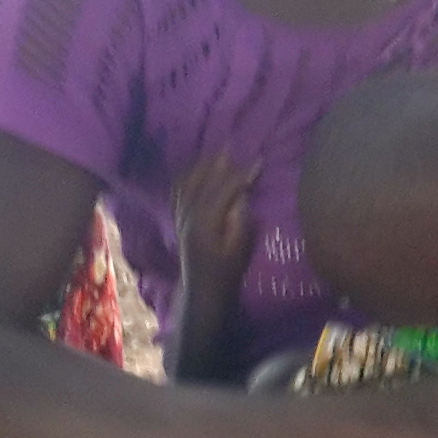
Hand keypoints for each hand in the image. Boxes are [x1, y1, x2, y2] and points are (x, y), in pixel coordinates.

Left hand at [176, 153, 256, 288]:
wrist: (203, 290)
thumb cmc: (227, 271)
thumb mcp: (241, 248)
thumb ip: (240, 220)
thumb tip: (241, 195)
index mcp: (205, 221)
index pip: (224, 189)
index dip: (242, 174)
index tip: (259, 161)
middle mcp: (189, 214)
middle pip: (203, 181)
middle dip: (219, 164)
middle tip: (232, 147)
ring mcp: (181, 216)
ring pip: (188, 184)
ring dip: (201, 167)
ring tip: (214, 155)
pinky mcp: (179, 220)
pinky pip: (179, 192)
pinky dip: (187, 178)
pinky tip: (194, 172)